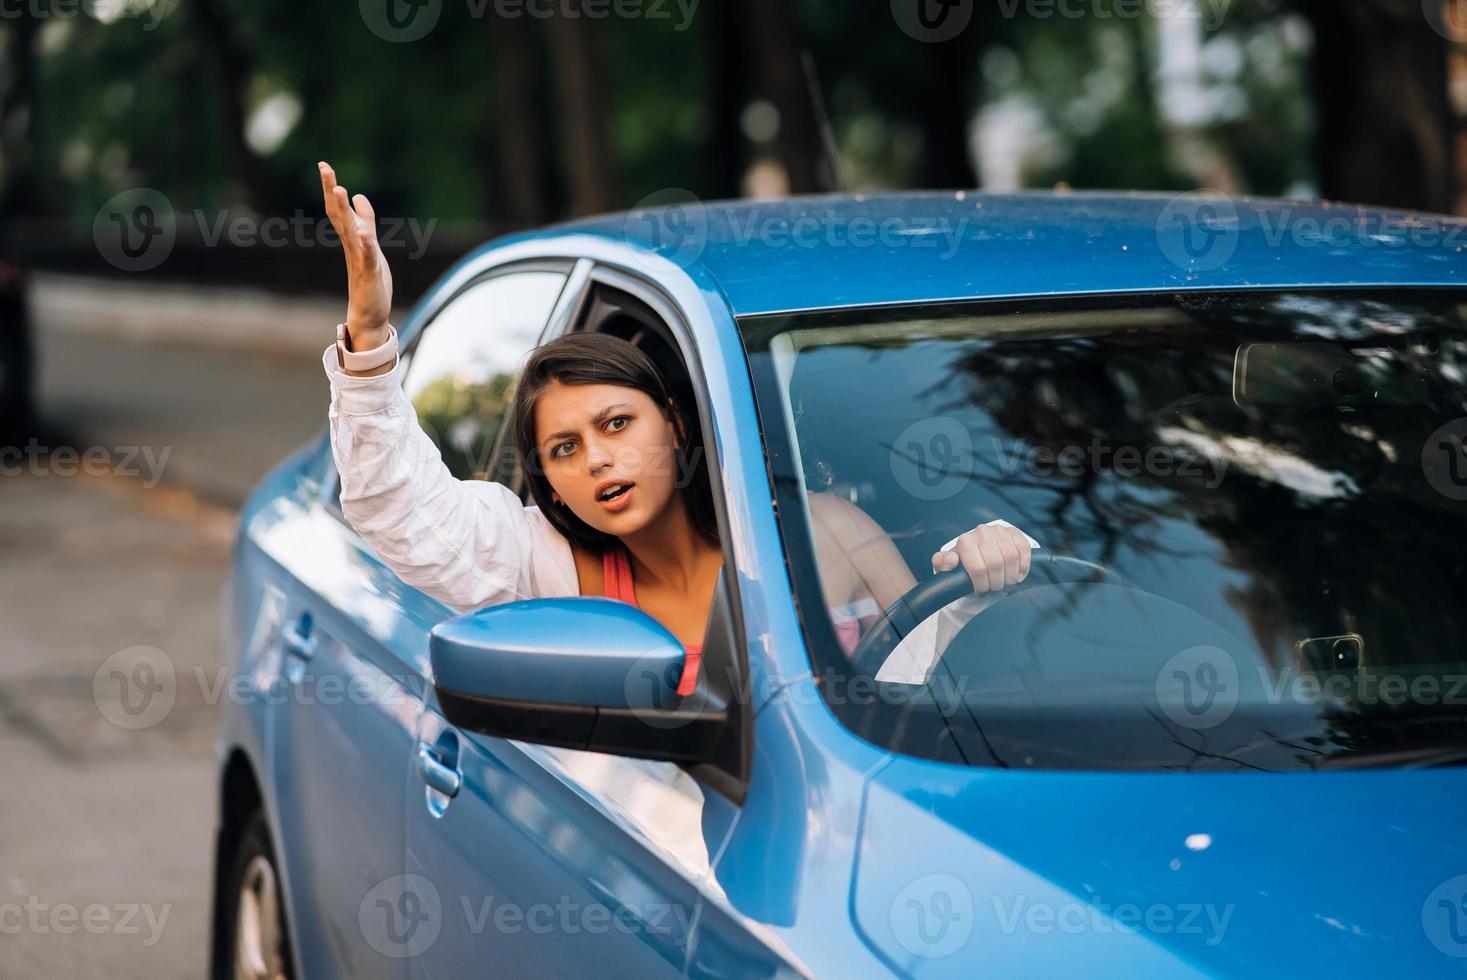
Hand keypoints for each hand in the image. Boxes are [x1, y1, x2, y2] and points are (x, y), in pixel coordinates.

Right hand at [318, 161, 392, 349]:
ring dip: (345, 213)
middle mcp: (351, 246)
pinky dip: (366, 245)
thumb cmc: (369, 279)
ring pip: (351, 232)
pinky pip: (367, 257)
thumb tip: (358, 197)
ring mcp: (359, 260)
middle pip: (339, 215)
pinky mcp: (370, 274)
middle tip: (325, 169)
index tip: (323, 165)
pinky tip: (365, 234)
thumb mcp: (370, 243)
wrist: (369, 314)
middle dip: (332, 191)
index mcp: (351, 238)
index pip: (338, 209)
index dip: (331, 187)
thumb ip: (365, 221)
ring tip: (341, 191)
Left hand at [931, 522, 1032, 593]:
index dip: (982, 585)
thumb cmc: (962, 562)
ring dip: (1011, 577)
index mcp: (965, 541)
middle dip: (997, 583)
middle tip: (995, 590)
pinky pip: (1024, 550)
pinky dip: (1023, 566)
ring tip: (1006, 584)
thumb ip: (942, 563)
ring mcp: (1000, 531)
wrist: (977, 549)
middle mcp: (982, 532)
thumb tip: (951, 560)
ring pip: (1011, 558)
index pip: (978, 569)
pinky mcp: (1014, 533)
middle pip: (996, 564)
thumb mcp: (947, 565)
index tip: (982, 593)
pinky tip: (1018, 575)